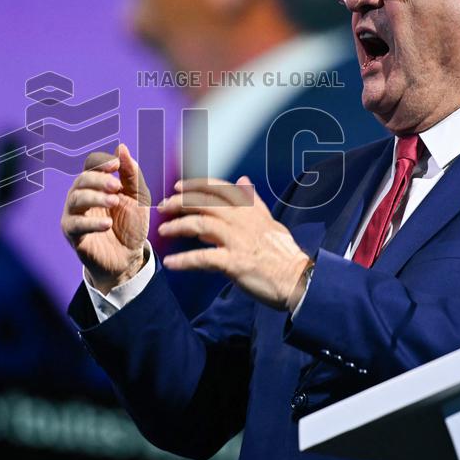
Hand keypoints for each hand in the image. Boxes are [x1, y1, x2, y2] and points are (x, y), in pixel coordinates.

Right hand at [61, 143, 150, 293]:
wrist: (129, 258)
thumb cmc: (130, 225)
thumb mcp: (138, 198)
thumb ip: (131, 174)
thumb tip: (121, 147)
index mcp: (96, 186)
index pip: (91, 167)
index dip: (101, 163)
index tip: (116, 164)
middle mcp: (81, 197)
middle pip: (81, 181)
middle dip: (99, 180)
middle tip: (117, 186)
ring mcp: (74, 215)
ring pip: (76, 199)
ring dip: (95, 198)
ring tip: (114, 202)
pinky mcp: (73, 235)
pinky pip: (75, 224)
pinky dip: (91, 223)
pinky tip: (107, 224)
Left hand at [157, 176, 311, 310]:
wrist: (296, 279)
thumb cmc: (283, 253)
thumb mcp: (269, 221)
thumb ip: (253, 201)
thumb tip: (243, 179)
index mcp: (249, 210)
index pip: (219, 189)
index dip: (196, 185)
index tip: (178, 186)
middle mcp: (242, 221)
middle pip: (204, 204)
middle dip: (180, 203)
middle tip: (163, 208)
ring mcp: (237, 241)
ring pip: (201, 225)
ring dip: (178, 227)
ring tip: (163, 232)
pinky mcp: (234, 263)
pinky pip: (204, 258)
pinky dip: (185, 260)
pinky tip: (171, 264)